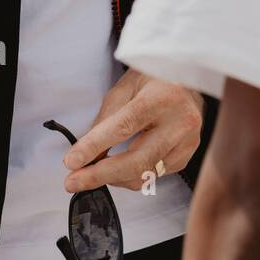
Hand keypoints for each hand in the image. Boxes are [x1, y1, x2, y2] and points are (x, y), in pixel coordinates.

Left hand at [62, 69, 203, 192]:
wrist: (186, 78)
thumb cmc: (154, 78)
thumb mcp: (125, 87)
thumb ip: (105, 120)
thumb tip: (85, 155)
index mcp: (163, 97)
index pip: (124, 127)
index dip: (95, 146)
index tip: (71, 161)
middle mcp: (181, 121)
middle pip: (137, 161)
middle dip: (100, 175)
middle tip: (73, 181)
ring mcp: (188, 142)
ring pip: (144, 174)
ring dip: (113, 178)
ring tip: (91, 173)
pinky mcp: (187, 156)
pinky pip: (154, 175)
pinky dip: (131, 175)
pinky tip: (118, 166)